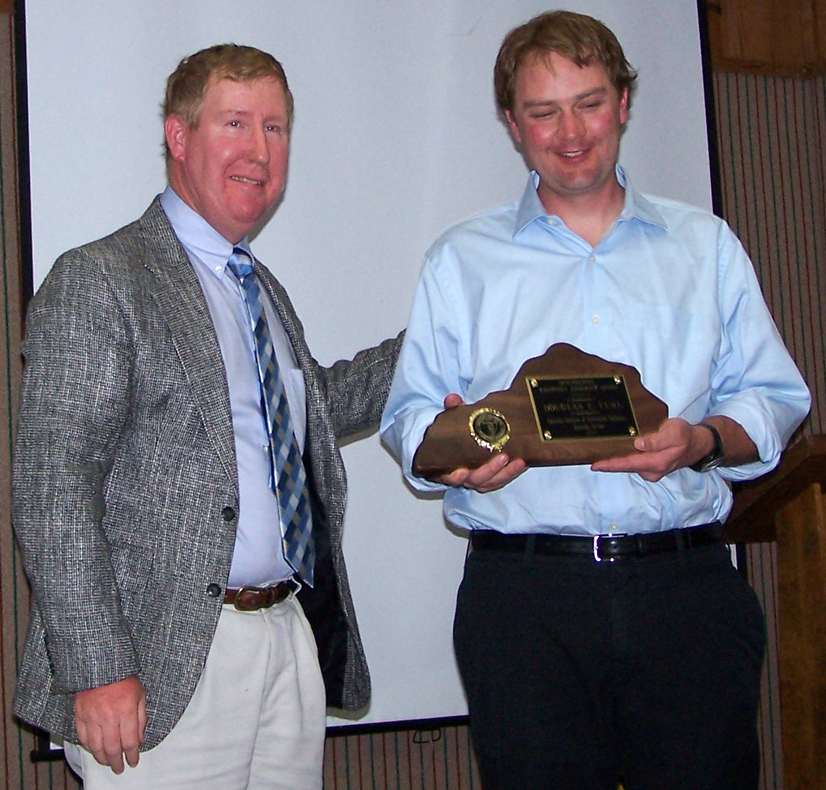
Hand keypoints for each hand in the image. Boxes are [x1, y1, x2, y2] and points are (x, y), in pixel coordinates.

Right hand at [75, 675, 146, 773]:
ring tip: (108, 762)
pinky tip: (94, 750)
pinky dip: (88, 747)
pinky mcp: (80, 715)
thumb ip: (141, 718)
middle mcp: (109, 717)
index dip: (132, 755)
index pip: (129, 742)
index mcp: (126, 711)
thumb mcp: (140, 694)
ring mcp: (92, 717)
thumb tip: (140, 739)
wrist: (101, 665)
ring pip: (96, 747)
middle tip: (119, 768)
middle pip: (112, 749)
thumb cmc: (123, 677)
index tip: (133, 761)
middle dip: (116, 762)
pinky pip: (83, 737)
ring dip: (102, 758)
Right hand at [433, 394, 526, 492]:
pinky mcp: (493, 478)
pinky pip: (503, 479)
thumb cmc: (456, 433)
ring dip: (506, 473)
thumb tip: (452, 399)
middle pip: (475, 480)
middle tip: (502, 458)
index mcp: (447, 466)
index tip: (462, 471)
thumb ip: (452, 410)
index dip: (454, 477)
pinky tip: (523, 462)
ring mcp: (479, 479)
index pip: (448, 477)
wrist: (466, 438)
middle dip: (489, 471)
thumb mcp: (453, 419)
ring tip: (518, 461)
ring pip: (492, 482)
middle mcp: (464, 476)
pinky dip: (512, 473)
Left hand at [590, 417, 712, 481]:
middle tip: (588, 457)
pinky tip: (612, 451)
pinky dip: (622, 458)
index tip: (595, 465)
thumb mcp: (675, 432)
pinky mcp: (650, 466)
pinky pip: (632, 462)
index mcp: (657, 463)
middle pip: (624, 467)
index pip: (628, 464)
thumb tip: (639, 444)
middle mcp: (651, 470)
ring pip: (628, 465)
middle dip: (607, 463)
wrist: (697, 444)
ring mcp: (650, 470)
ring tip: (596, 453)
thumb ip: (658, 440)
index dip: (611, 464)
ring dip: (614, 460)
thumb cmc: (686, 436)